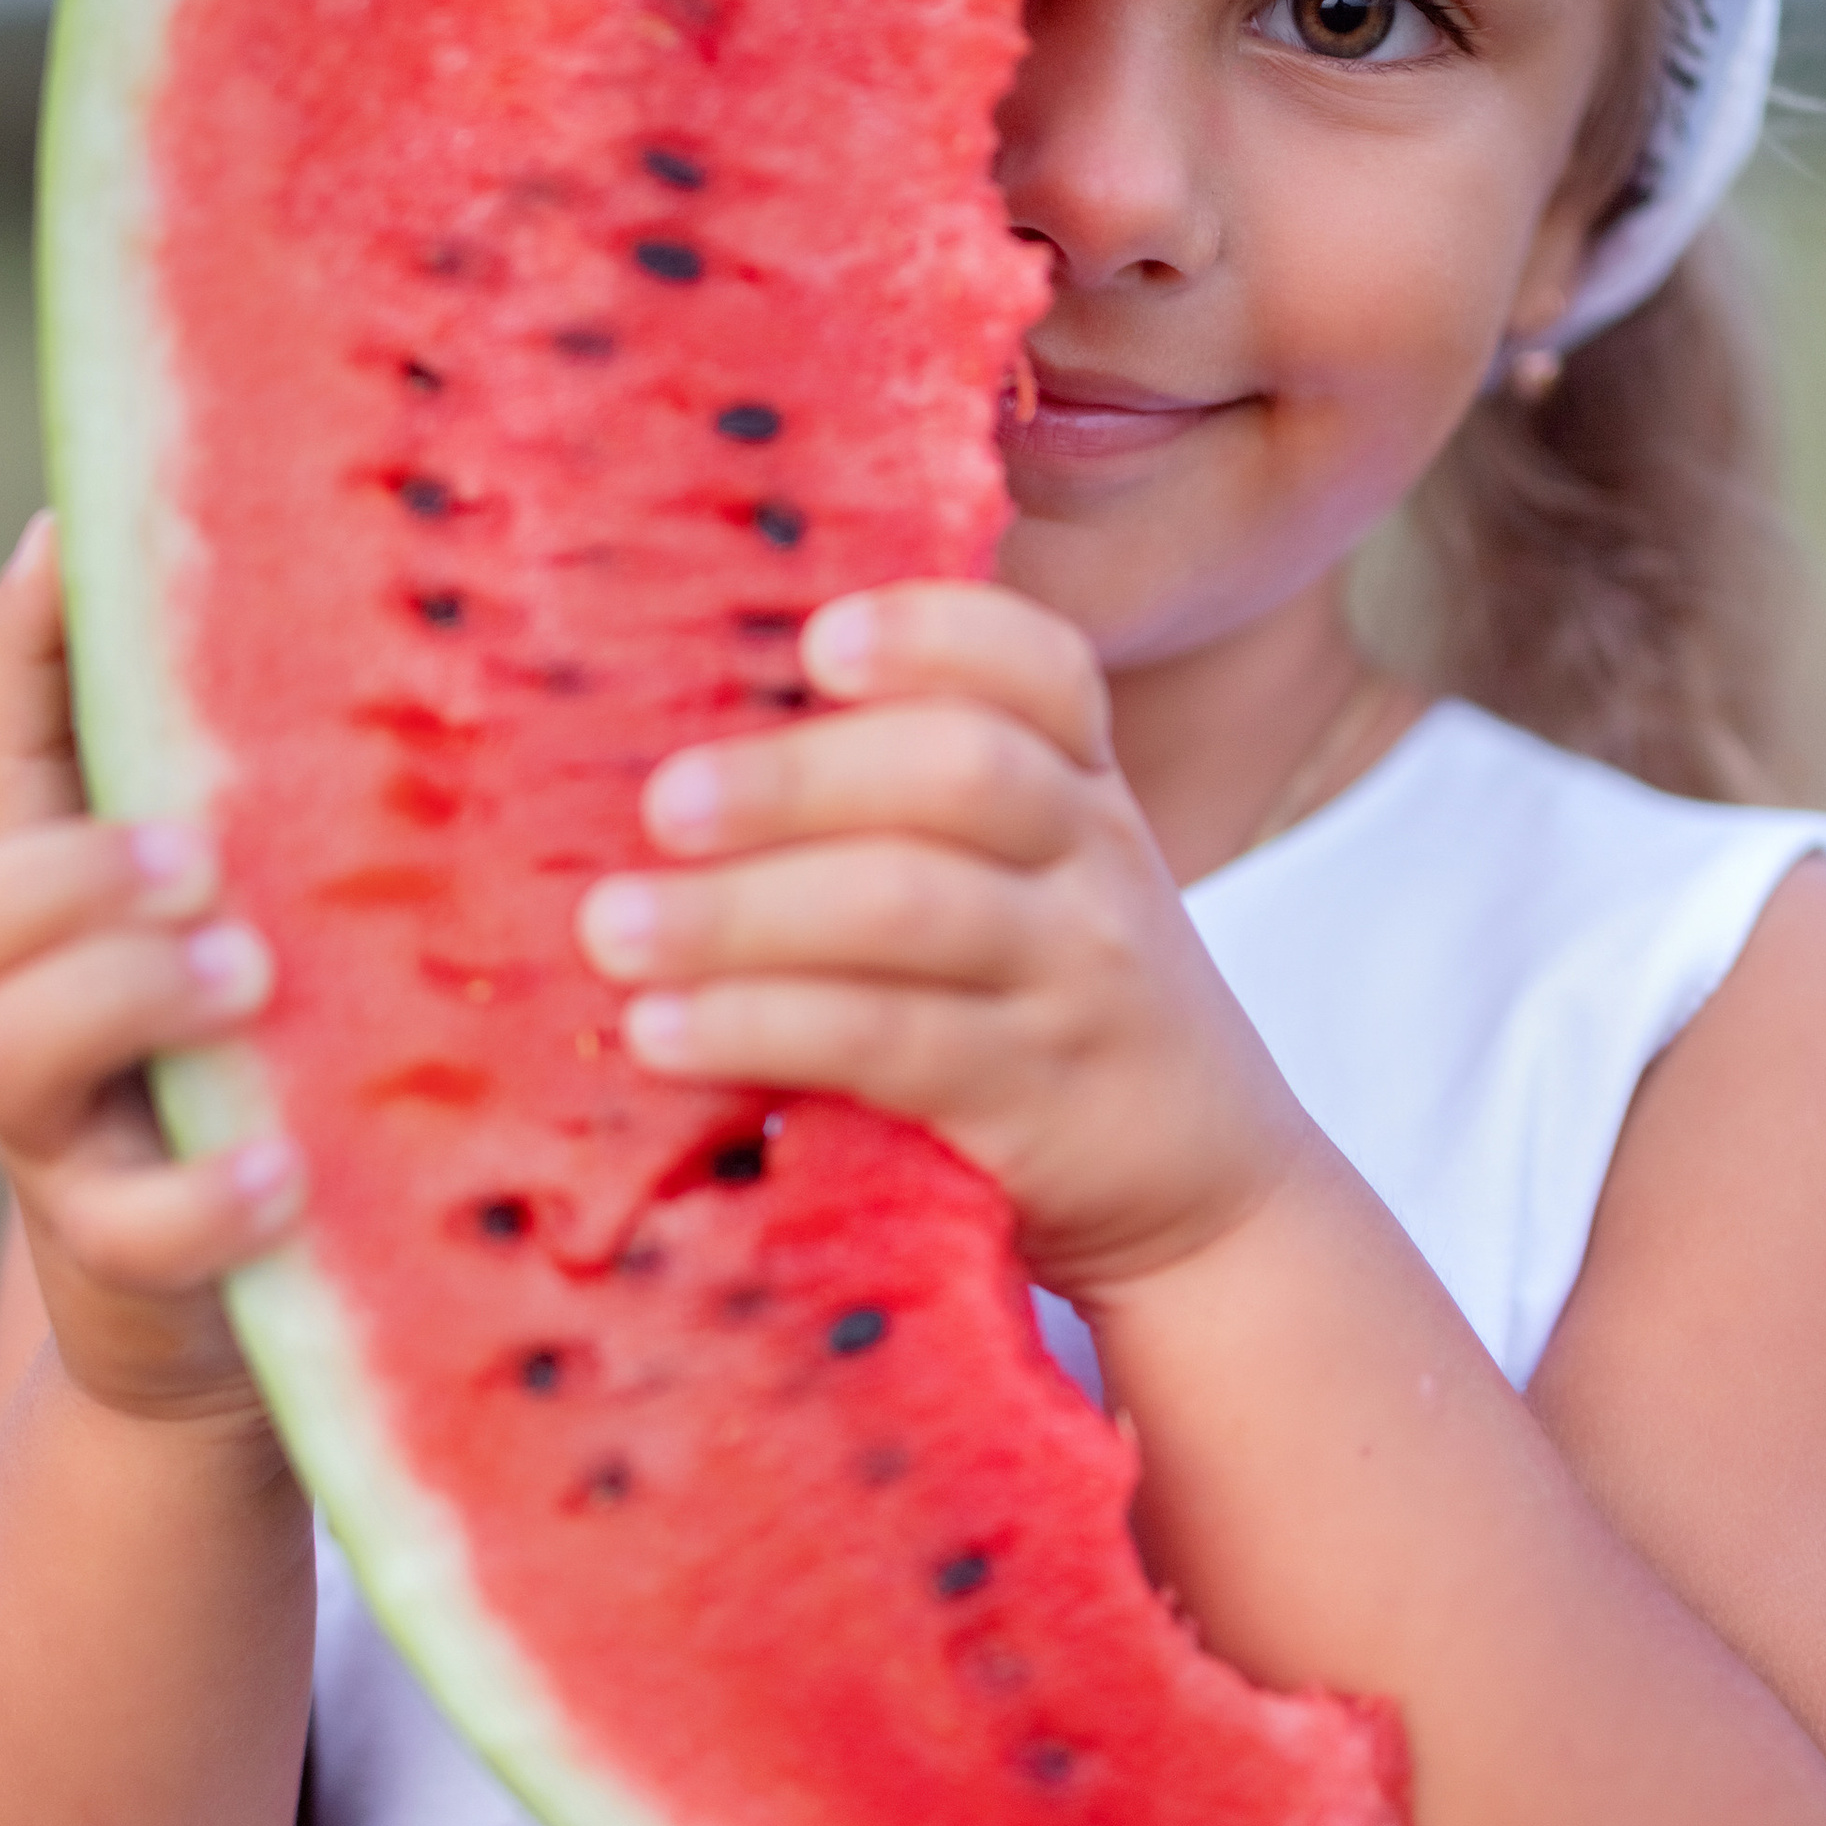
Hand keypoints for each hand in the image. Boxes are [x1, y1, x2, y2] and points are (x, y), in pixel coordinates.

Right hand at [0, 514, 302, 1432]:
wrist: (259, 1308)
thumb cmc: (308, 1062)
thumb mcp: (312, 925)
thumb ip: (320, 810)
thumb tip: (408, 609)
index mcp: (83, 903)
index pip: (13, 753)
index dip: (20, 647)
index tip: (69, 541)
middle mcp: (42, 1008)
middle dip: (72, 871)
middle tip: (202, 858)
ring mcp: (66, 1135)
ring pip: (6, 1049)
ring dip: (122, 996)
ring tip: (249, 980)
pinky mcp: (122, 1254)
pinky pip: (129, 1226)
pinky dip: (202, 1194)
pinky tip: (284, 1167)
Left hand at [577, 583, 1307, 1301]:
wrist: (1210, 1192)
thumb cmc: (1055, 1013)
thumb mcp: (1035, 885)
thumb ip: (912, 816)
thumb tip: (669, 758)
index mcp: (1081, 783)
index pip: (1040, 666)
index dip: (930, 633)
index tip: (815, 645)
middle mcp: (1093, 858)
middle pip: (958, 771)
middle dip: (796, 777)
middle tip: (660, 806)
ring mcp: (1075, 977)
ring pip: (910, 905)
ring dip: (744, 912)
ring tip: (615, 932)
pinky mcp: (1038, 1096)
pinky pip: (890, 1040)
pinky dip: (765, 1026)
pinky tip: (666, 1034)